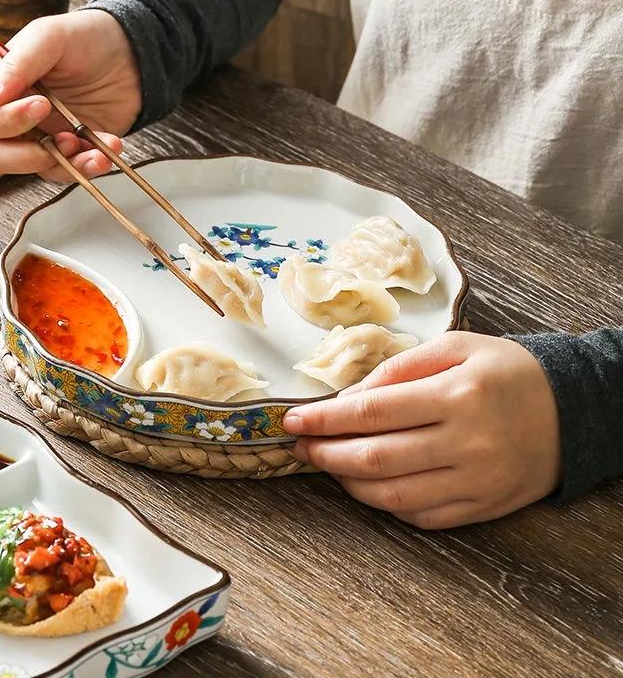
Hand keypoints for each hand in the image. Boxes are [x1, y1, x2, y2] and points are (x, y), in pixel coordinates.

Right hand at [0, 9, 141, 181]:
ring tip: (89, 147)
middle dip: (27, 155)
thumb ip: (17, 63)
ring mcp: (44, 138)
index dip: (4, 121)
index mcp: (1, 91)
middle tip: (63, 137)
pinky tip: (106, 151)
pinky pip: (70, 172)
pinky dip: (88, 167)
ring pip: (34, 171)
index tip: (41, 104)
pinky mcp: (73, 152)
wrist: (132, 54)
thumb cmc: (84, 38)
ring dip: (63, 164)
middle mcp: (16, 120)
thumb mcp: (49, 37)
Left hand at [283, 332, 560, 528]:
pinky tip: (365, 485)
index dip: (324, 418)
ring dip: (347, 482)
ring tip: (325, 463)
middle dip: (325, 453)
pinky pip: (421, 516)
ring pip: (392, 495)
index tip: (292, 420)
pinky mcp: (482, 508)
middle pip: (375, 458)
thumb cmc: (507, 371)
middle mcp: (466, 443)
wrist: (573, 411)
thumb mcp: (456, 348)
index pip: (372, 412)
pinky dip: (384, 503)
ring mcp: (475, 482)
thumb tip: (349, 397)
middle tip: (299, 445)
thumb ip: (399, 368)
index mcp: (457, 395)